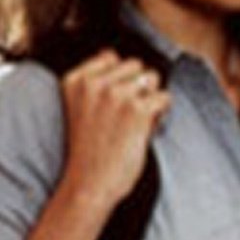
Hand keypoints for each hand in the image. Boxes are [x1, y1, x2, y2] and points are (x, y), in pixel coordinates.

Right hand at [55, 52, 168, 210]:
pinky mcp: (138, 110)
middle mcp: (94, 83)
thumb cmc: (89, 149)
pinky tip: (144, 131)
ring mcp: (116, 94)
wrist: (90, 184)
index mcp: (75, 80)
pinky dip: (161, 114)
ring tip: (134, 122)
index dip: (120, 79)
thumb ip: (95, 81)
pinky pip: (165, 98)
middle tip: (125, 116)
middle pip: (135, 65)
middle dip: (138, 87)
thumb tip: (116, 55)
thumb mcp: (80, 108)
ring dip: (150, 99)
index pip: (110, 56)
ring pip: (152, 78)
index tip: (112, 104)